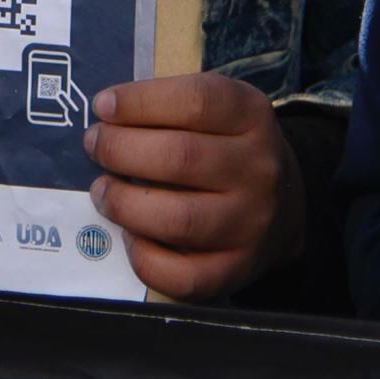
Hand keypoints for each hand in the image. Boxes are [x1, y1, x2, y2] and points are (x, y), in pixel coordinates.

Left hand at [84, 73, 298, 299]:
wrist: (284, 207)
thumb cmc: (228, 148)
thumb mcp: (218, 110)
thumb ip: (170, 104)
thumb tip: (104, 113)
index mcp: (252, 116)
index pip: (196, 102)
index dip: (140, 102)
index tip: (103, 106)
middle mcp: (258, 170)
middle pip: (180, 158)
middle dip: (120, 150)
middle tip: (95, 146)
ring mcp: (251, 224)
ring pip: (179, 219)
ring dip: (125, 204)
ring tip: (103, 192)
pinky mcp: (238, 269)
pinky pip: (184, 276)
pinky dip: (145, 259)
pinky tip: (129, 237)